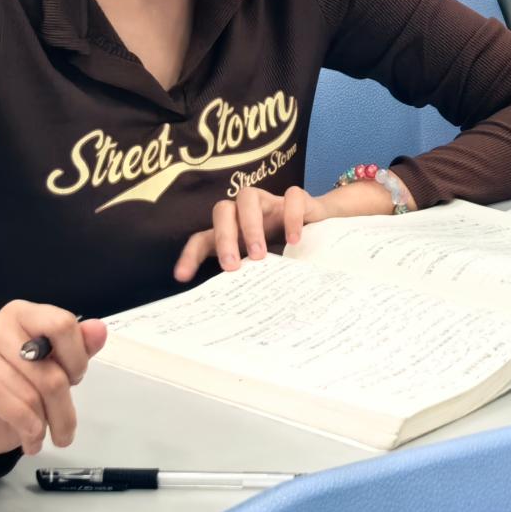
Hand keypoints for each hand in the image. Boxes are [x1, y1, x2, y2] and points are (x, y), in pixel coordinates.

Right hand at [0, 301, 107, 469]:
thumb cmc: (12, 398)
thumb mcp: (51, 375)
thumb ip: (76, 351)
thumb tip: (99, 329)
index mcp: (20, 314)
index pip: (61, 324)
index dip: (76, 359)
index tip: (75, 382)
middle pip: (45, 362)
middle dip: (62, 404)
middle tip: (65, 432)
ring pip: (24, 384)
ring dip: (41, 421)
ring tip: (41, 439)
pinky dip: (20, 420)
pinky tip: (28, 439)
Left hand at [173, 179, 411, 280]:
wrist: (327, 225)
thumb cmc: (291, 250)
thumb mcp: (268, 267)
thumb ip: (253, 278)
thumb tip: (236, 314)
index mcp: (234, 231)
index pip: (203, 237)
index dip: (191, 255)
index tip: (183, 277)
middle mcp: (247, 213)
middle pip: (222, 211)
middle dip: (224, 237)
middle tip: (232, 266)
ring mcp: (271, 202)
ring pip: (248, 196)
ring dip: (250, 225)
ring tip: (260, 255)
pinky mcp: (297, 198)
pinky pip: (290, 197)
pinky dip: (290, 217)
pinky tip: (296, 241)